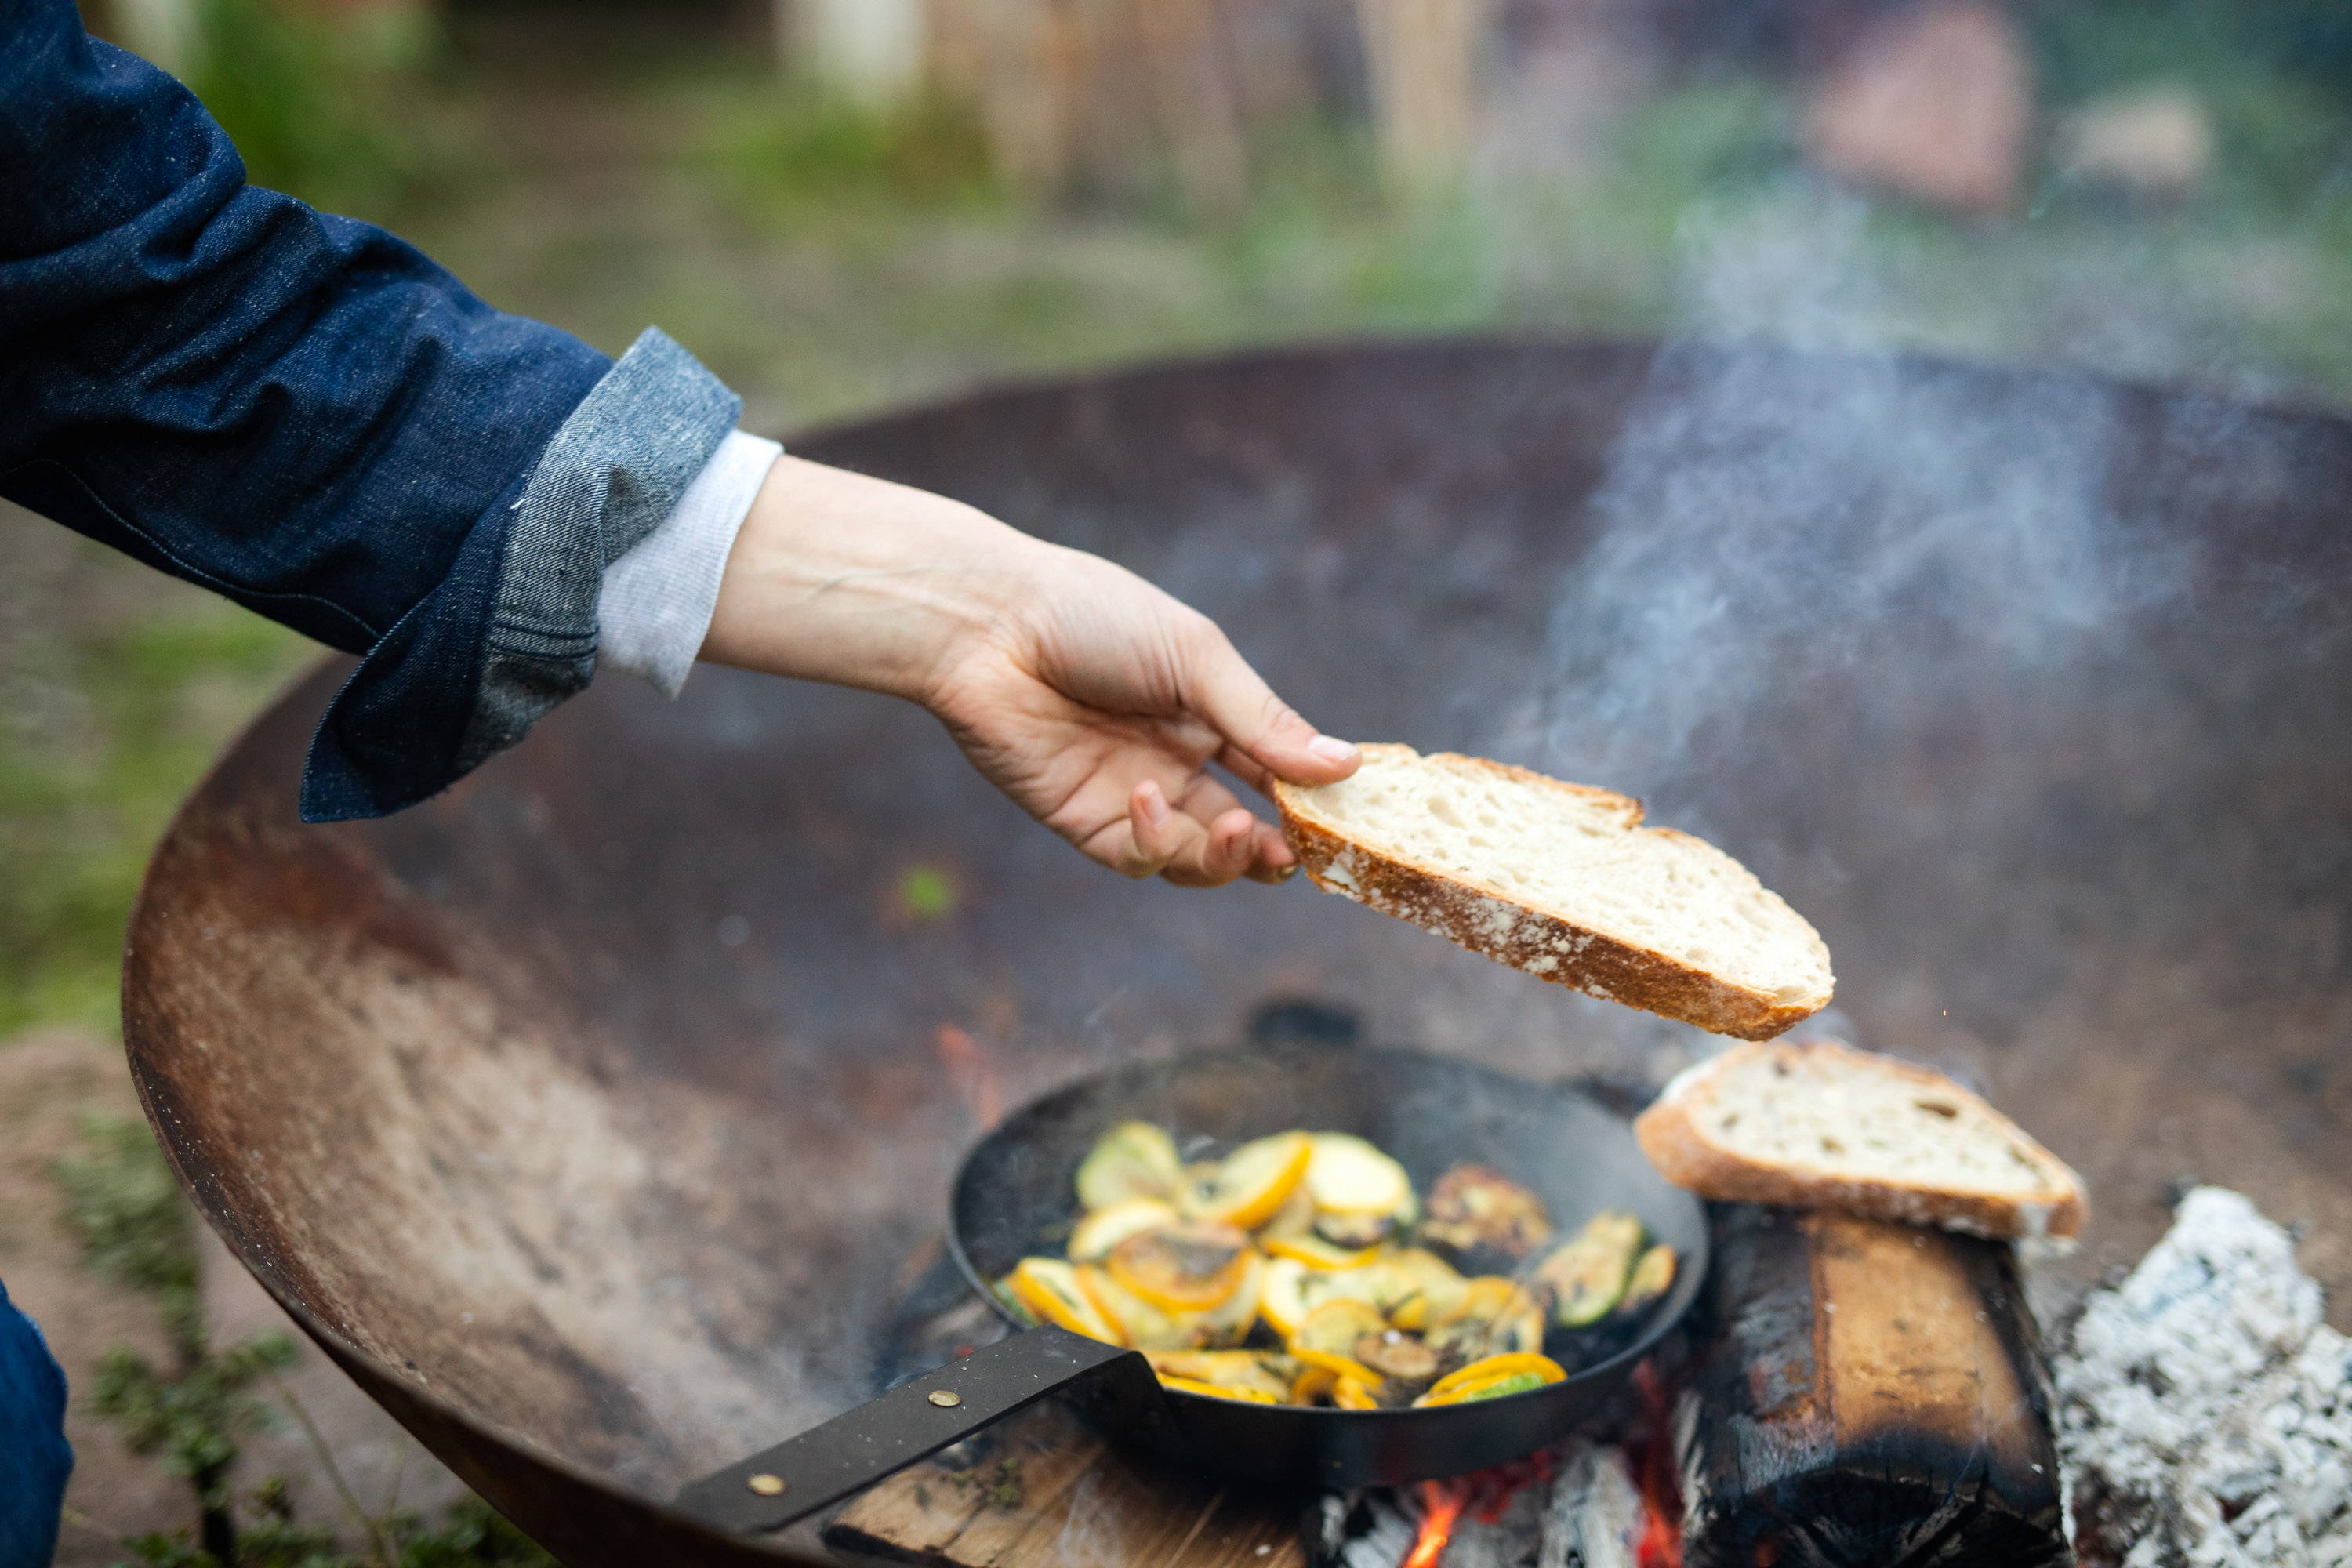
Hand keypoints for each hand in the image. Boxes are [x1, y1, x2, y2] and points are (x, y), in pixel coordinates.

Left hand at [700, 456, 1359, 885]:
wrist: (987, 624)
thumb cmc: (1092, 616)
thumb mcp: (1196, 659)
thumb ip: (1265, 721)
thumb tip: (1344, 767)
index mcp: (1207, 713)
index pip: (1275, 772)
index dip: (1310, 801)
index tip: (1344, 819)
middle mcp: (1173, 760)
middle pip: (1241, 830)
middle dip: (1273, 851)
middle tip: (1294, 856)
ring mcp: (1130, 795)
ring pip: (1195, 858)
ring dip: (1223, 856)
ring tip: (1237, 832)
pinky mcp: (1083, 821)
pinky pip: (1137, 858)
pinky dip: (1155, 841)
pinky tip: (1147, 798)